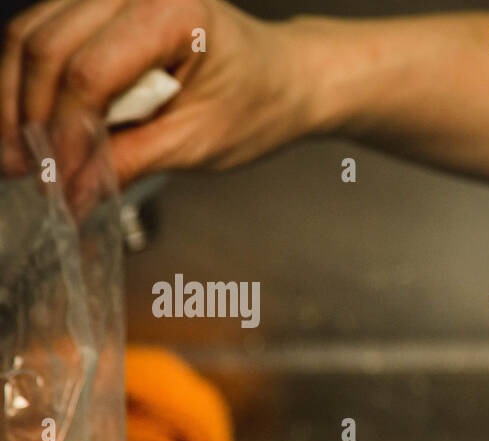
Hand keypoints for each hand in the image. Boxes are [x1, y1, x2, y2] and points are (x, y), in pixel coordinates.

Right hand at [1, 0, 311, 186]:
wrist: (283, 78)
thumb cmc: (257, 103)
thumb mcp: (199, 143)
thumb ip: (131, 162)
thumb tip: (71, 194)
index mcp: (171, 11)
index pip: (90, 74)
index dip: (64, 134)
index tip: (55, 182)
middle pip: (48, 49)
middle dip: (31, 118)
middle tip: (26, 174)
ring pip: (32, 36)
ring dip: (18, 99)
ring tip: (19, 158)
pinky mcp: (96, 2)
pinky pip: (43, 33)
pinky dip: (31, 82)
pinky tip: (31, 126)